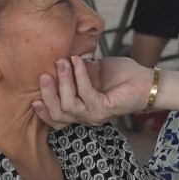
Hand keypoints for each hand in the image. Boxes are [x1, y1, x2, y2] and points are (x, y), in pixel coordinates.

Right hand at [33, 56, 149, 127]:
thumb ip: (77, 70)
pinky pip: (85, 94)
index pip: (57, 118)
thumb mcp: (93, 71)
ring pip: (68, 105)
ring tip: (62, 62)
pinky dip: (79, 76)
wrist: (146, 80)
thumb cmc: (121, 75)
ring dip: (63, 82)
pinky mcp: (105, 109)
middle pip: (58, 115)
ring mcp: (95, 116)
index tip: (33, 97)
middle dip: (48, 94)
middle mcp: (87, 117)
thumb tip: (62, 61)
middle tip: (44, 74)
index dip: (43, 112)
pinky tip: (78, 62)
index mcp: (82, 110)